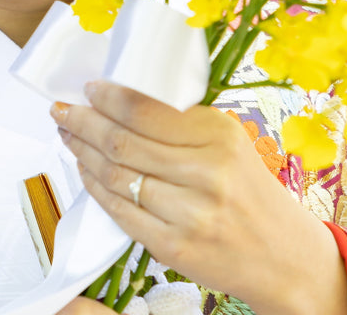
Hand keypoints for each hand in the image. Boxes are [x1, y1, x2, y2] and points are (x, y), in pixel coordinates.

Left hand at [51, 81, 346, 314]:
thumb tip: (120, 99)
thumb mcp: (229, 143)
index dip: (108, 98)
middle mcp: (206, 172)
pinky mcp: (174, 246)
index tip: (88, 89)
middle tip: (62, 111)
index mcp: (219, 135)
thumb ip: (182, 123)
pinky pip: (120, 211)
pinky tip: (86, 171)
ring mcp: (189, 212)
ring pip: (116, 175)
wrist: (284, 257)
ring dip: (82, 153)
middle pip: (122, 141)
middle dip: (83, 122)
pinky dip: (96, 188)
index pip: (146, 109)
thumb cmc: (248, 191)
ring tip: (69, 137)